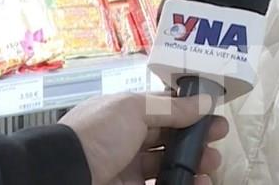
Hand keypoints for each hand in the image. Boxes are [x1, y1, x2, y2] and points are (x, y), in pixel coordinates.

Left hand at [59, 92, 228, 184]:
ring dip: (192, 164)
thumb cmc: (96, 134)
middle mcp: (126, 139)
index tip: (213, 114)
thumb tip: (205, 102)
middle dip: (195, 139)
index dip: (189, 110)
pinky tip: (199, 183)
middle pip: (168, 138)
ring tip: (211, 167)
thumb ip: (172, 107)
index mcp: (125, 113)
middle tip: (217, 141)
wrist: (61, 175)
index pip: (163, 108)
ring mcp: (127, 169)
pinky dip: (182, 184)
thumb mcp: (134, 109)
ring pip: (166, 165)